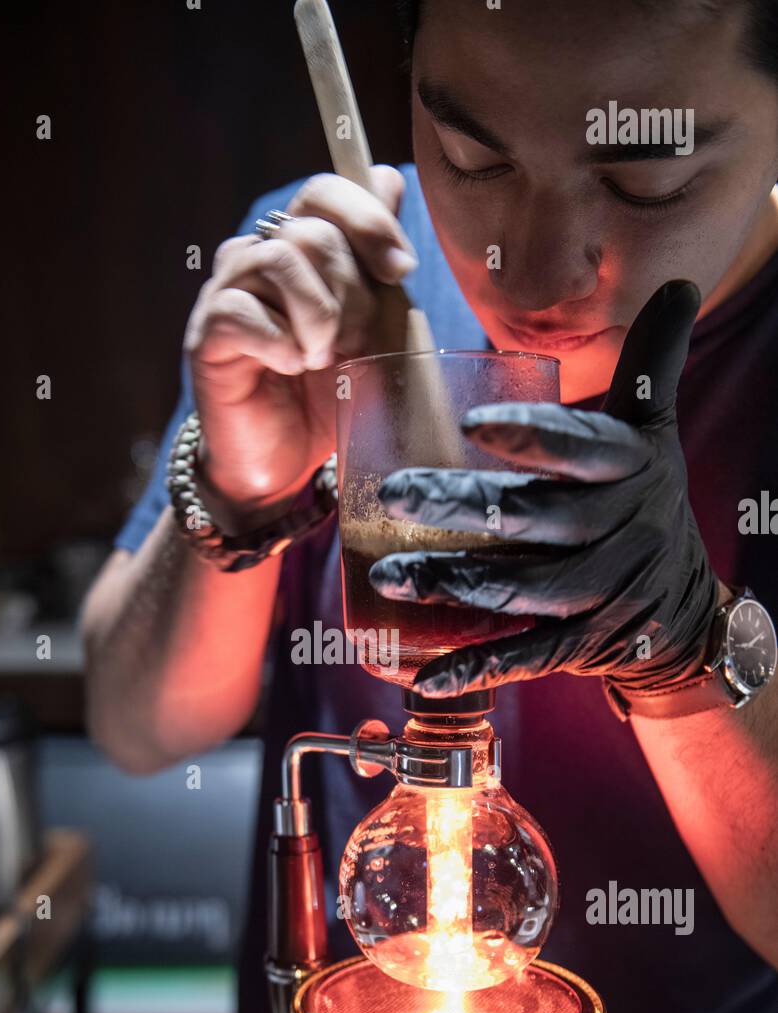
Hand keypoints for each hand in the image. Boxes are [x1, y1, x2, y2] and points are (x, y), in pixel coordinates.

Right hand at [183, 166, 416, 530]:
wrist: (283, 466)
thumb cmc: (326, 396)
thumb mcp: (371, 329)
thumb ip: (376, 264)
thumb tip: (390, 179)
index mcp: (298, 249)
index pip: (324, 191)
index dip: (367, 218)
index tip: (400, 269)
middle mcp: (257, 258)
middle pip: (312, 231)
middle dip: (351, 290)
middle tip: (354, 342)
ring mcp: (228, 293)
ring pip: (280, 260)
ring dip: (318, 315)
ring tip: (322, 359)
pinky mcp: (207, 334)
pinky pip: (245, 311)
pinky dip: (281, 343)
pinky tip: (289, 368)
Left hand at [370, 281, 719, 696]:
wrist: (682, 607)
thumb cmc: (644, 500)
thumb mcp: (653, 436)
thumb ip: (652, 368)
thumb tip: (679, 284)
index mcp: (629, 471)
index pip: (583, 450)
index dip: (534, 438)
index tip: (476, 422)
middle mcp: (617, 534)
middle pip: (536, 521)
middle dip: (464, 509)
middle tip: (395, 495)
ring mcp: (597, 597)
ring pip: (522, 592)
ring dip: (454, 585)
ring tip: (387, 575)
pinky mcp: (576, 648)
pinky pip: (524, 659)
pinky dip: (473, 669)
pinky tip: (421, 673)